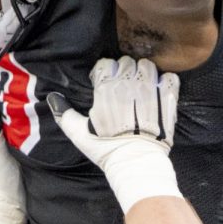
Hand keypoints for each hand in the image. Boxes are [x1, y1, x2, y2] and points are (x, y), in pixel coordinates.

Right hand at [48, 57, 180, 211]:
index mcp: (106, 88)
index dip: (103, 73)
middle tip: (122, 85)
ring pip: (147, 65)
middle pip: (127, 62)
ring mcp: (150, 89)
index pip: (105, 64)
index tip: (104, 84)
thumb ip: (64, 113)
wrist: (135, 162)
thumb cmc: (105, 148)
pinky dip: (165, 81)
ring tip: (140, 85)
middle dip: (123, 70)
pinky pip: (169, 78)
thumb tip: (53, 98)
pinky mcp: (167, 98)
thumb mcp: (78, 133)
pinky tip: (159, 91)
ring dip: (143, 73)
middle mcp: (128, 84)